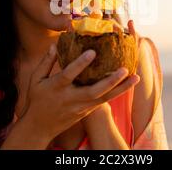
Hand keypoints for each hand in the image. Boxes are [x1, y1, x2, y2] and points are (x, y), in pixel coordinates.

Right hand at [19, 44, 138, 141]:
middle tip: (124, 69)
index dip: (80, 64)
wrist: (40, 127)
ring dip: (121, 88)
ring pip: (104, 98)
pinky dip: (117, 92)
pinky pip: (105, 101)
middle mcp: (71, 98)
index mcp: (56, 88)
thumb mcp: (35, 80)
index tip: (93, 51)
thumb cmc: (37, 99)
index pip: (69, 75)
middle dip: (110, 81)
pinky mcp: (88, 111)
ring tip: (136, 77)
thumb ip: (46, 62)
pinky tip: (129, 84)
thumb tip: (56, 44)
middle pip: (93, 91)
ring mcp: (81, 106)